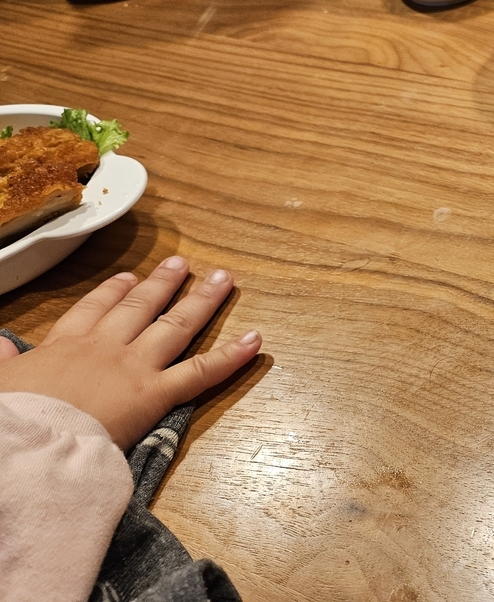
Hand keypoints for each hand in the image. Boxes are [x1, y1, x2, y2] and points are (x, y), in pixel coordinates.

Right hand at [0, 257, 260, 449]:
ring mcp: (135, 366)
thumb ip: (3, 364)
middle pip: (139, 308)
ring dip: (202, 300)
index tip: (126, 278)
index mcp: (64, 345)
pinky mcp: (157, 392)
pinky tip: (255, 341)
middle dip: (162, 284)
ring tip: (222, 279)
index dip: (111, 293)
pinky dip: (231, 356)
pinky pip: (201, 371)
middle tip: (182, 264)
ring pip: (176, 325)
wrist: (25, 442)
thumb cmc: (10, 418)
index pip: (92, 310)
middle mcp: (105, 347)